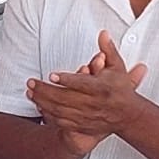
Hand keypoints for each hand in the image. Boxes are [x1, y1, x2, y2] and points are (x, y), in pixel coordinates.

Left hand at [26, 30, 147, 151]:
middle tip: (31, 82)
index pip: (82, 84)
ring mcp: (86, 116)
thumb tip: (103, 33)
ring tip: (30, 91)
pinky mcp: (82, 126)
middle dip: (45, 90)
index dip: (67, 79)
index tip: (52, 74)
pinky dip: (48, 114)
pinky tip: (38, 105)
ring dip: (42, 101)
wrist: (128, 116)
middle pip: (65, 98)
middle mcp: (93, 104)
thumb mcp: (118, 67)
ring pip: (60, 110)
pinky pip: (61, 122)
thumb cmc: (120, 90)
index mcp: (101, 88)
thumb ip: (108, 50)